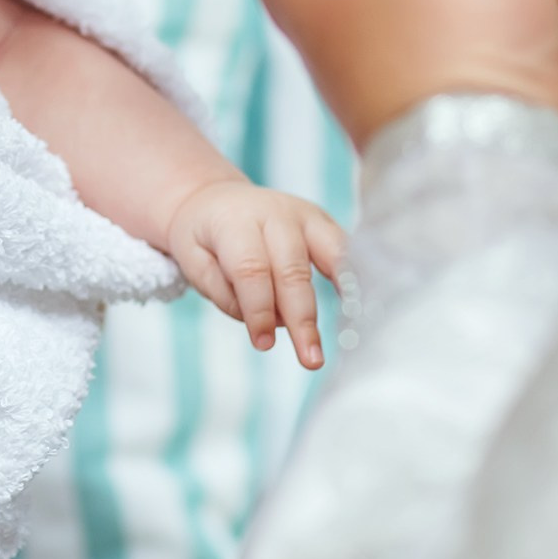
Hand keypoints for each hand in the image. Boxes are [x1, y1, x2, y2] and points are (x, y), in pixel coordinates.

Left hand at [165, 179, 347, 369]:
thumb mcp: (194, 263)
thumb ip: (226, 294)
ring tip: (349, 337)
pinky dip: (355, 276)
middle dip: (302, 318)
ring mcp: (303, 214)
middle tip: (310, 359)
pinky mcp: (323, 222)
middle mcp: (274, 213)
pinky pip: (345, 249)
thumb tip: (272, 322)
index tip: (263, 344)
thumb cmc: (204, 239)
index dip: (258, 310)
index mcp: (235, 221)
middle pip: (292, 269)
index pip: (251, 270)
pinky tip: (362, 306)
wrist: (214, 199)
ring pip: (328, 256)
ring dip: (339, 299)